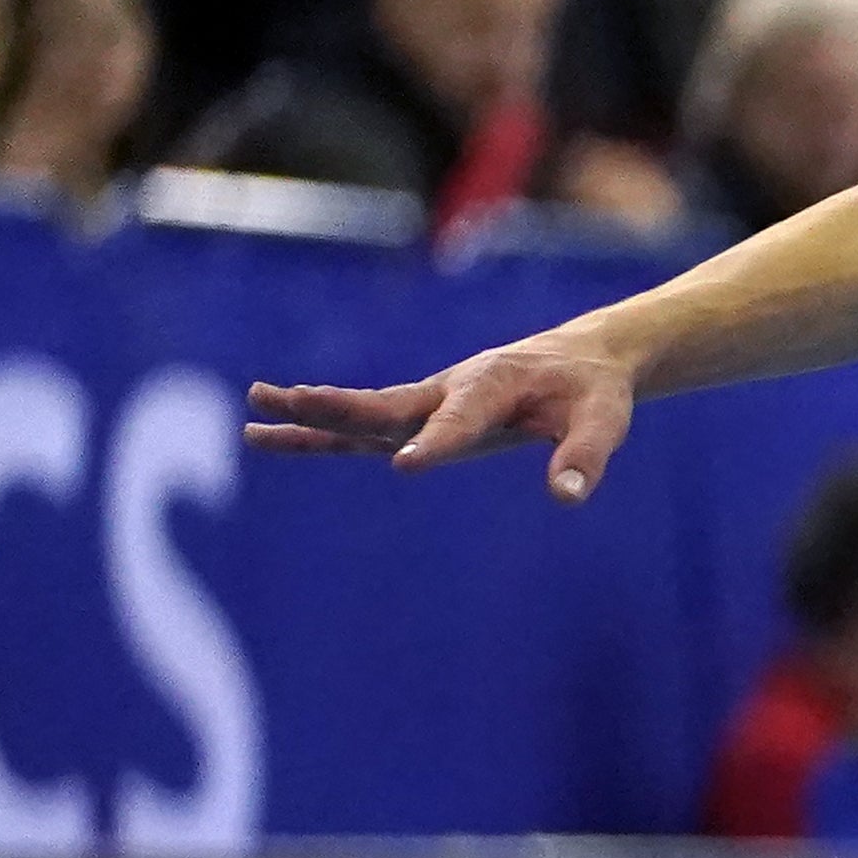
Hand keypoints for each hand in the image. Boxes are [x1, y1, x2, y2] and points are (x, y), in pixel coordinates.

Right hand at [244, 331, 642, 497]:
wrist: (579, 360)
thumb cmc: (592, 391)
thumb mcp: (605, 421)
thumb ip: (585, 456)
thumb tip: (566, 497)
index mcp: (494, 387)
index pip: (460, 421)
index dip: (435, 442)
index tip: (405, 466)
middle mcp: (449, 391)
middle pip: (388, 404)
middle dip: (338, 406)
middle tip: (285, 399)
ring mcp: (427, 403)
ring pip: (363, 412)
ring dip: (311, 415)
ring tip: (252, 420)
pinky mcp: (418, 417)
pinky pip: (362, 426)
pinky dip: (318, 431)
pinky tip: (266, 436)